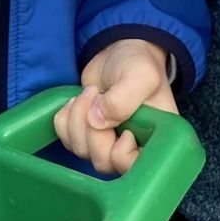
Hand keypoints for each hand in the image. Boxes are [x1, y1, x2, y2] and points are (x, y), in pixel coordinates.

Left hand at [54, 38, 176, 174]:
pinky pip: (65, 139)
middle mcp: (130, 147)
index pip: (135, 169)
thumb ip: (124, 98)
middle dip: (93, 130)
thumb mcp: (140, 75)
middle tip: (97, 96)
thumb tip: (96, 121)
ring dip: (78, 119)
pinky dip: (65, 119)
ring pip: (81, 150)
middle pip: (103, 162)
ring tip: (90, 92)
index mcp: (154, 139)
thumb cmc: (138, 64)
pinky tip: (77, 100)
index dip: (122, 154)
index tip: (124, 130)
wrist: (118, 51)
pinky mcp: (84, 135)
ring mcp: (105, 143)